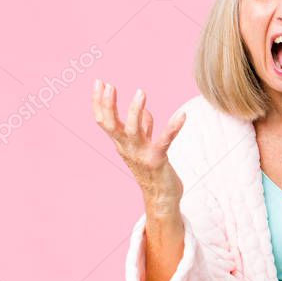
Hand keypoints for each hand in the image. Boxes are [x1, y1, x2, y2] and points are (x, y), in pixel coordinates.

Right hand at [92, 79, 186, 211]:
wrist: (161, 198)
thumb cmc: (152, 170)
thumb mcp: (144, 147)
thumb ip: (143, 129)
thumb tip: (145, 112)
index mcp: (121, 143)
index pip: (103, 120)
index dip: (99, 102)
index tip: (99, 82)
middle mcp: (127, 148)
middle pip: (110, 124)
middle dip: (107, 104)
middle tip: (109, 85)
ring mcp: (141, 154)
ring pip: (133, 130)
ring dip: (135, 110)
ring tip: (141, 92)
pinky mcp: (158, 160)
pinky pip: (165, 140)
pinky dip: (173, 127)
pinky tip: (182, 115)